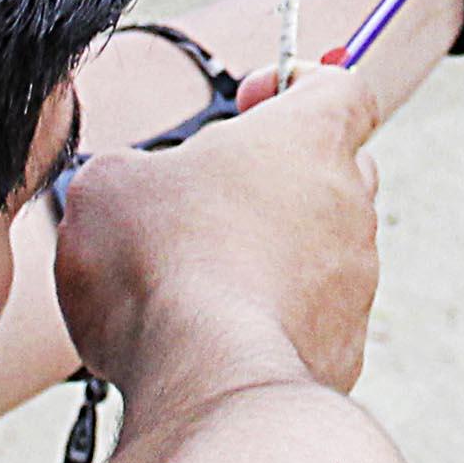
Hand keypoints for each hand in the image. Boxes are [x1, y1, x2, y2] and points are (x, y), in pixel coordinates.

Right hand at [53, 66, 381, 407]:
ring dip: (272, 252)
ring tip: (200, 277)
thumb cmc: (163, 265)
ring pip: (323, 247)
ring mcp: (356, 281)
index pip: (341, 87)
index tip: (250, 103)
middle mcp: (349, 204)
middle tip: (211, 197)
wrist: (206, 377)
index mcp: (308, 140)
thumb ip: (133, 166)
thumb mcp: (107, 184)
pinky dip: (274, 316)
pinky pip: (314, 315)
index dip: (296, 85)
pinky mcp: (345, 346)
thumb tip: (130, 187)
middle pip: (335, 167)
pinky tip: (216, 332)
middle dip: (277, 176)